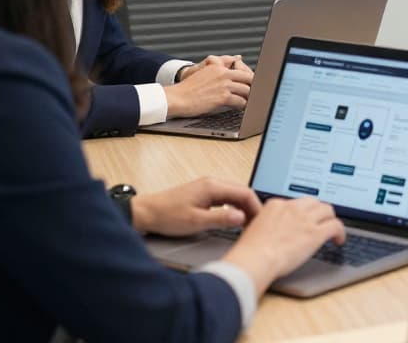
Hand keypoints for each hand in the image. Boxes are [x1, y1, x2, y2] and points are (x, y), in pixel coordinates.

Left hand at [130, 177, 260, 235]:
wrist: (146, 213)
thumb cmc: (166, 215)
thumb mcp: (196, 221)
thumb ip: (221, 219)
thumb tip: (242, 217)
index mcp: (212, 186)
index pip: (244, 192)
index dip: (256, 207)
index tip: (260, 221)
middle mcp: (211, 182)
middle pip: (242, 192)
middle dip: (252, 208)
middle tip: (257, 224)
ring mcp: (207, 187)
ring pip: (234, 195)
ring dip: (243, 208)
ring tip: (248, 224)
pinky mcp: (203, 193)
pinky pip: (226, 198)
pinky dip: (234, 207)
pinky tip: (235, 219)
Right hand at [165, 55, 253, 117]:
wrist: (177, 98)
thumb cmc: (188, 89)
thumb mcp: (204, 71)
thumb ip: (220, 64)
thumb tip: (238, 57)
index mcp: (218, 67)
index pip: (243, 70)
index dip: (251, 78)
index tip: (253, 84)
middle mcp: (223, 74)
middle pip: (249, 78)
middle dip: (254, 87)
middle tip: (256, 94)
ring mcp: (224, 85)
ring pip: (247, 90)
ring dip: (249, 97)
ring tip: (249, 102)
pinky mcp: (222, 97)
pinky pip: (240, 101)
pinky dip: (243, 106)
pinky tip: (241, 108)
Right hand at [222, 196, 345, 295]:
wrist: (255, 259)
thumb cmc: (250, 250)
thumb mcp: (254, 228)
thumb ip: (266, 223)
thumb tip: (271, 230)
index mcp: (276, 205)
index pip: (296, 203)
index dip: (303, 212)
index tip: (305, 219)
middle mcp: (292, 208)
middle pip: (314, 202)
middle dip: (319, 211)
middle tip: (321, 221)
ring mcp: (305, 219)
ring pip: (328, 210)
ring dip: (330, 219)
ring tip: (332, 230)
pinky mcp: (315, 233)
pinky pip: (336, 226)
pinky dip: (340, 232)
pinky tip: (339, 240)